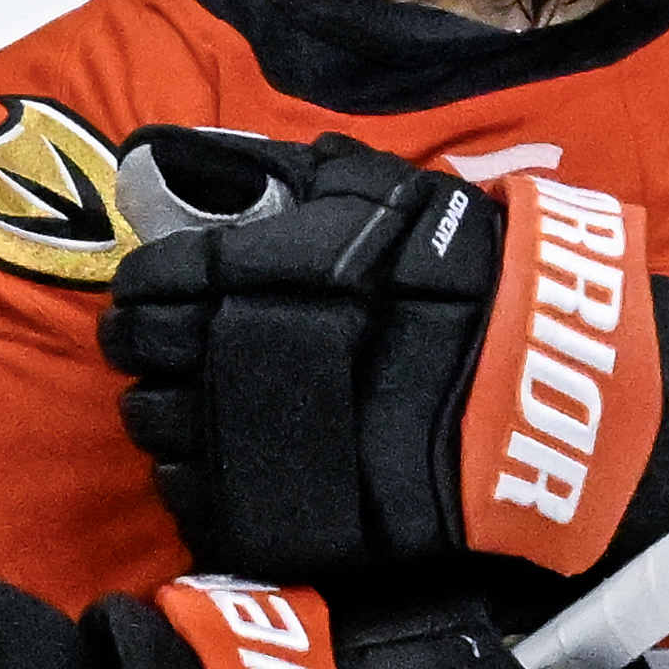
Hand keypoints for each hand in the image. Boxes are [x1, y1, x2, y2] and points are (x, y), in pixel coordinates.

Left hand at [100, 132, 668, 590]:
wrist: (532, 397)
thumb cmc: (464, 281)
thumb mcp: (379, 197)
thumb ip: (281, 176)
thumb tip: (178, 152)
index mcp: (243, 277)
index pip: (147, 286)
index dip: (147, 292)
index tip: (162, 297)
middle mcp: (224, 359)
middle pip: (137, 360)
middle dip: (149, 351)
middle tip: (178, 350)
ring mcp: (240, 445)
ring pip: (154, 433)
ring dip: (169, 417)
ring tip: (209, 409)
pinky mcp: (264, 517)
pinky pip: (192, 502)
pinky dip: (200, 483)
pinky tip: (235, 464)